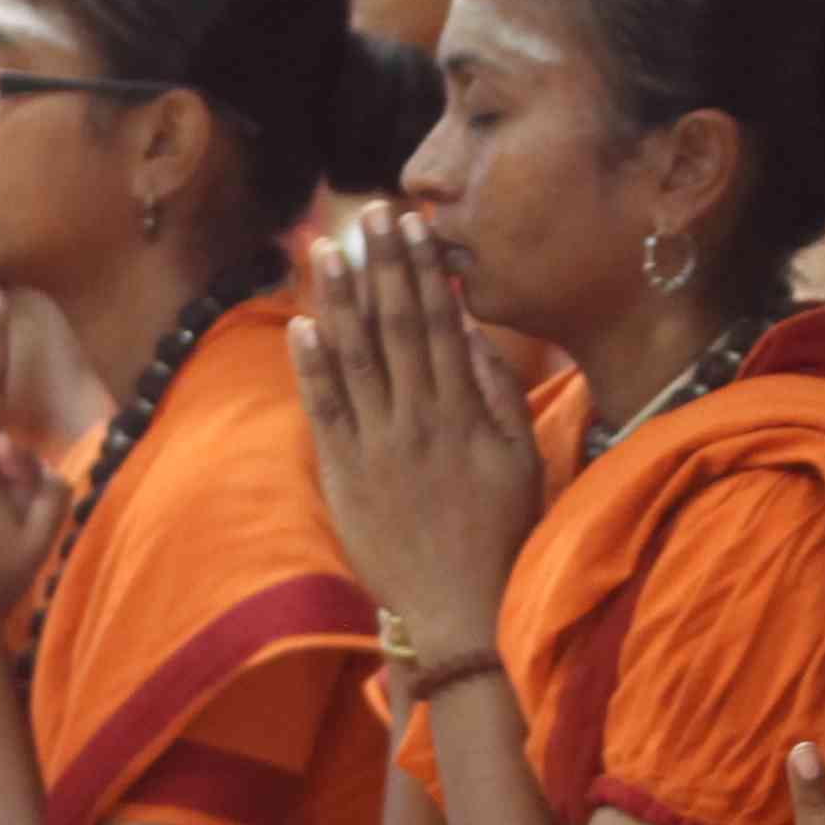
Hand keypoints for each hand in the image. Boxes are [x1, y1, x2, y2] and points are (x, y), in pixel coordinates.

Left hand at [294, 204, 543, 647]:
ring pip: (354, 357)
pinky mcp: (344, 476)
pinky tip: (301, 325)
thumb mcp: (523, 458)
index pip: (437, 322)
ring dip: (339, 299)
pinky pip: (324, 411)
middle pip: (393, 326)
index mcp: (463, 412)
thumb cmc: (502, 533)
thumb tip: (466, 325)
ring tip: (328, 249)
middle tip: (367, 213)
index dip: (420, 270)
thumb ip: (498, 389)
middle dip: (379, 265)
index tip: (411, 224)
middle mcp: (417, 421)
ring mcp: (376, 448)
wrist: (459, 612)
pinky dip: (310, 367)